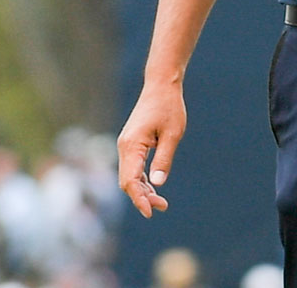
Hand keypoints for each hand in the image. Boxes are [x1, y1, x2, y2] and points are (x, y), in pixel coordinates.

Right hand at [115, 83, 185, 217]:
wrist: (161, 85)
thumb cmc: (169, 107)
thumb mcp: (172, 134)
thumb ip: (163, 159)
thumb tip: (156, 184)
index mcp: (132, 145)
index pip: (130, 180)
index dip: (139, 199)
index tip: (151, 212)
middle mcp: (124, 147)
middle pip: (127, 181)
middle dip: (142, 197)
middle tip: (162, 207)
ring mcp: (126, 145)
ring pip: (129, 176)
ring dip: (142, 190)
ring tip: (161, 202)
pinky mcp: (131, 144)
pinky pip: (132, 168)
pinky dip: (141, 180)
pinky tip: (153, 189)